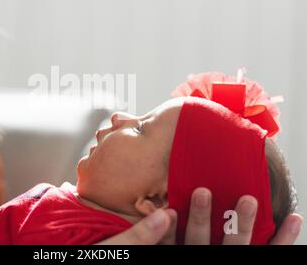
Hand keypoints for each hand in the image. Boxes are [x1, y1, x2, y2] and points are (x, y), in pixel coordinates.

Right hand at [98, 187, 302, 244]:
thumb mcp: (165, 255)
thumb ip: (157, 243)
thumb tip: (162, 218)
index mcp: (185, 259)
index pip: (173, 246)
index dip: (171, 231)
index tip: (170, 211)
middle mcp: (204, 261)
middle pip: (202, 243)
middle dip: (203, 219)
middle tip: (204, 193)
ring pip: (237, 249)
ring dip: (244, 225)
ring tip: (249, 200)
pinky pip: (268, 256)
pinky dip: (284, 240)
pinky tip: (295, 220)